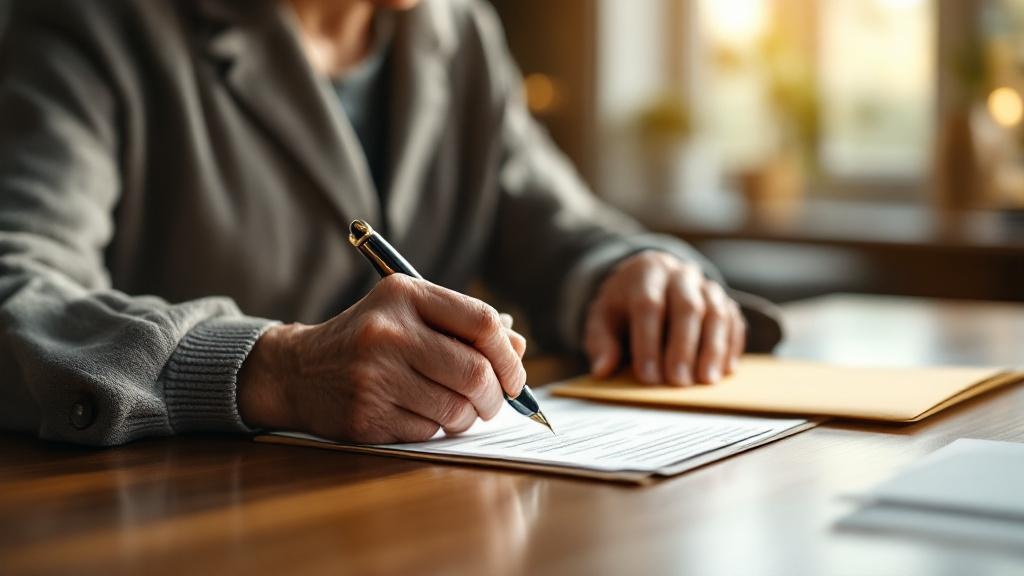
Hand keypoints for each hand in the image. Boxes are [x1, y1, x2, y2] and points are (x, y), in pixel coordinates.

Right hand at [237, 274, 526, 442]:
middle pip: (475, 372)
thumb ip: (463, 325)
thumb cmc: (370, 339)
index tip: (514, 375)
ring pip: (455, 409)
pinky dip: (434, 430)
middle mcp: (387, 332)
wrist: (299, 370)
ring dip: (466, 417)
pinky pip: (427, 432)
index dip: (509, 355)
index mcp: (404, 295)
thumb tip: (518, 347)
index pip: (481, 322)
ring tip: (454, 409)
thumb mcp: (410, 313)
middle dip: (495, 396)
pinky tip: (416, 414)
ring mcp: (374, 376)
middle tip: (492, 402)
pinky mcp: (365, 416)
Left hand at [583, 251, 744, 385]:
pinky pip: (734, 320)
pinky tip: (726, 370)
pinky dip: (732, 345)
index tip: (648, 376)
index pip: (648, 305)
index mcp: (645, 273)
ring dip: (714, 348)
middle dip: (684, 347)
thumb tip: (602, 370)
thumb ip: (601, 343)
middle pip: (687, 307)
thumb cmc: (623, 306)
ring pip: (716, 312)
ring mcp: (705, 285)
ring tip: (707, 380)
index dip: (648, 342)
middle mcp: (679, 274)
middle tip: (679, 382)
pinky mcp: (724, 300)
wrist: (647, 281)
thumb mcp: (602, 319)